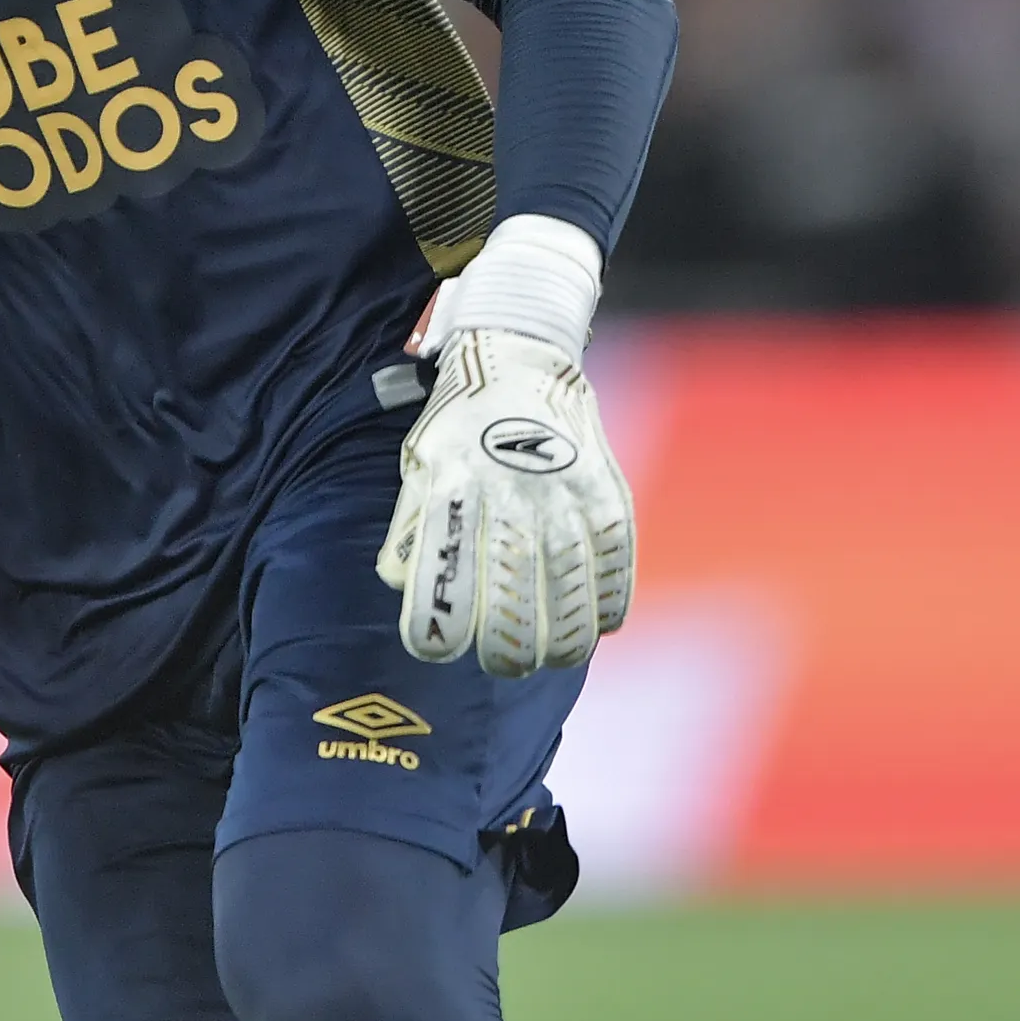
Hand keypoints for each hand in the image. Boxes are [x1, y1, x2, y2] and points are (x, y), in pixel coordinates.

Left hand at [375, 215, 631, 677]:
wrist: (518, 358)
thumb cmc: (457, 429)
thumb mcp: (418, 467)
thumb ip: (408, 532)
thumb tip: (404, 589)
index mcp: (449, 485)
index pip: (440, 580)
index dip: (435, 632)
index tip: (435, 650)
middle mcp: (508, 489)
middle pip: (513, 600)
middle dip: (506, 650)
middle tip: (503, 663)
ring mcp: (564, 490)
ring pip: (571, 592)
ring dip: (562, 639)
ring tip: (551, 656)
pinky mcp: (607, 490)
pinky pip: (615, 565)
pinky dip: (608, 603)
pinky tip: (597, 623)